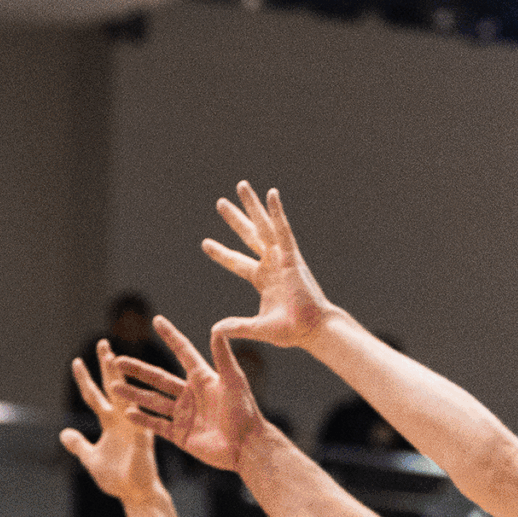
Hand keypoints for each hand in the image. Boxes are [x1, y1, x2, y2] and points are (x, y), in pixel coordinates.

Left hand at [61, 346, 162, 500]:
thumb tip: (63, 433)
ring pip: (127, 397)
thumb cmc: (117, 477)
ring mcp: (135, 427)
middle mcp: (124, 419)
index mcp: (111, 422)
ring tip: (116, 358)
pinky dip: (135, 414)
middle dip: (107, 365)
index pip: (94, 396)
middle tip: (103, 343)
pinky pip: (140, 424)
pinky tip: (131, 399)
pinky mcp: (144, 442)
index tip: (76, 361)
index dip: (84, 380)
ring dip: (121, 379)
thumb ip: (78, 445)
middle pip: (114, 387)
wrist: (136, 494)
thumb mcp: (90, 459)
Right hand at [118, 316, 268, 471]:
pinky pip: (156, 425)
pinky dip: (142, 419)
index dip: (170, 336)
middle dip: (138, 370)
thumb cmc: (244, 411)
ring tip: (114, 386)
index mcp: (203, 378)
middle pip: (159, 378)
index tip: (157, 321)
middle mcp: (191, 394)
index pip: (182, 353)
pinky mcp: (181, 434)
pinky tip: (126, 413)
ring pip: (153, 401)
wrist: (246, 447)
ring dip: (134, 393)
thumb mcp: (233, 381)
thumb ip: (223, 356)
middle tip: (117, 360)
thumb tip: (218, 328)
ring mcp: (184, 415)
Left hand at [199, 182, 341, 348]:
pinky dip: (277, 213)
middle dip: (235, 219)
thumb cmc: (291, 330)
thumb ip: (237, 326)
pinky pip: (283, 230)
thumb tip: (215, 329)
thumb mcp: (257, 328)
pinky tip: (271, 195)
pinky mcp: (293, 257)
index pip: (237, 262)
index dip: (222, 253)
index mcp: (263, 280)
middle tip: (220, 202)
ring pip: (264, 226)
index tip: (205, 243)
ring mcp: (282, 258)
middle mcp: (272, 264)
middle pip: (249, 236)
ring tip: (241, 185)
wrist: (312, 330)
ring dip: (253, 206)